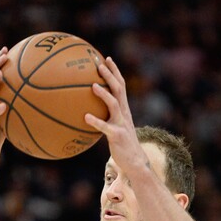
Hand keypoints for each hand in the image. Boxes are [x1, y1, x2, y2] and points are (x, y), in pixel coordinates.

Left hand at [85, 56, 142, 171]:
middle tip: (99, 64)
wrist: (135, 162)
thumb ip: (106, 118)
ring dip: (104, 94)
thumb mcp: (116, 127)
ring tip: (93, 86)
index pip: (121, 85)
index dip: (115, 71)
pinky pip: (105, 127)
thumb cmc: (122, 145)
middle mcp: (124, 113)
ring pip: (114, 104)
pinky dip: (96, 121)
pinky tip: (85, 117)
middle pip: (119, 89)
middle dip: (110, 75)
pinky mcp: (117, 136)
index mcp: (124, 109)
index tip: (106, 58)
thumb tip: (89, 111)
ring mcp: (121, 124)